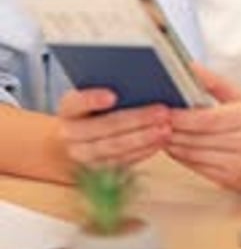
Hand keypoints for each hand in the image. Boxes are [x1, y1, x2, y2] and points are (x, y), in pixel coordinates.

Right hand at [57, 88, 171, 167]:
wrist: (67, 145)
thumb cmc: (87, 112)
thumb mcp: (88, 96)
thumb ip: (107, 86)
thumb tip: (138, 77)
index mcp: (68, 108)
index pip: (78, 102)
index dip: (93, 99)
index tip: (113, 95)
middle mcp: (70, 134)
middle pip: (104, 127)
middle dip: (136, 120)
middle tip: (162, 112)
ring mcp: (81, 156)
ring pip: (114, 148)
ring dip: (143, 138)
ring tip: (165, 129)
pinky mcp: (95, 171)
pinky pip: (121, 162)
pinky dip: (142, 152)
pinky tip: (158, 142)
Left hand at [166, 64, 240, 191]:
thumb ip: (214, 82)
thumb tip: (191, 67)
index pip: (206, 120)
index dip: (181, 117)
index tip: (165, 110)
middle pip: (197, 139)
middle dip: (173, 131)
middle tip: (156, 122)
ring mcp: (239, 165)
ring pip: (194, 156)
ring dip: (174, 145)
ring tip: (161, 134)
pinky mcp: (231, 182)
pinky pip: (199, 169)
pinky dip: (184, 158)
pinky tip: (176, 148)